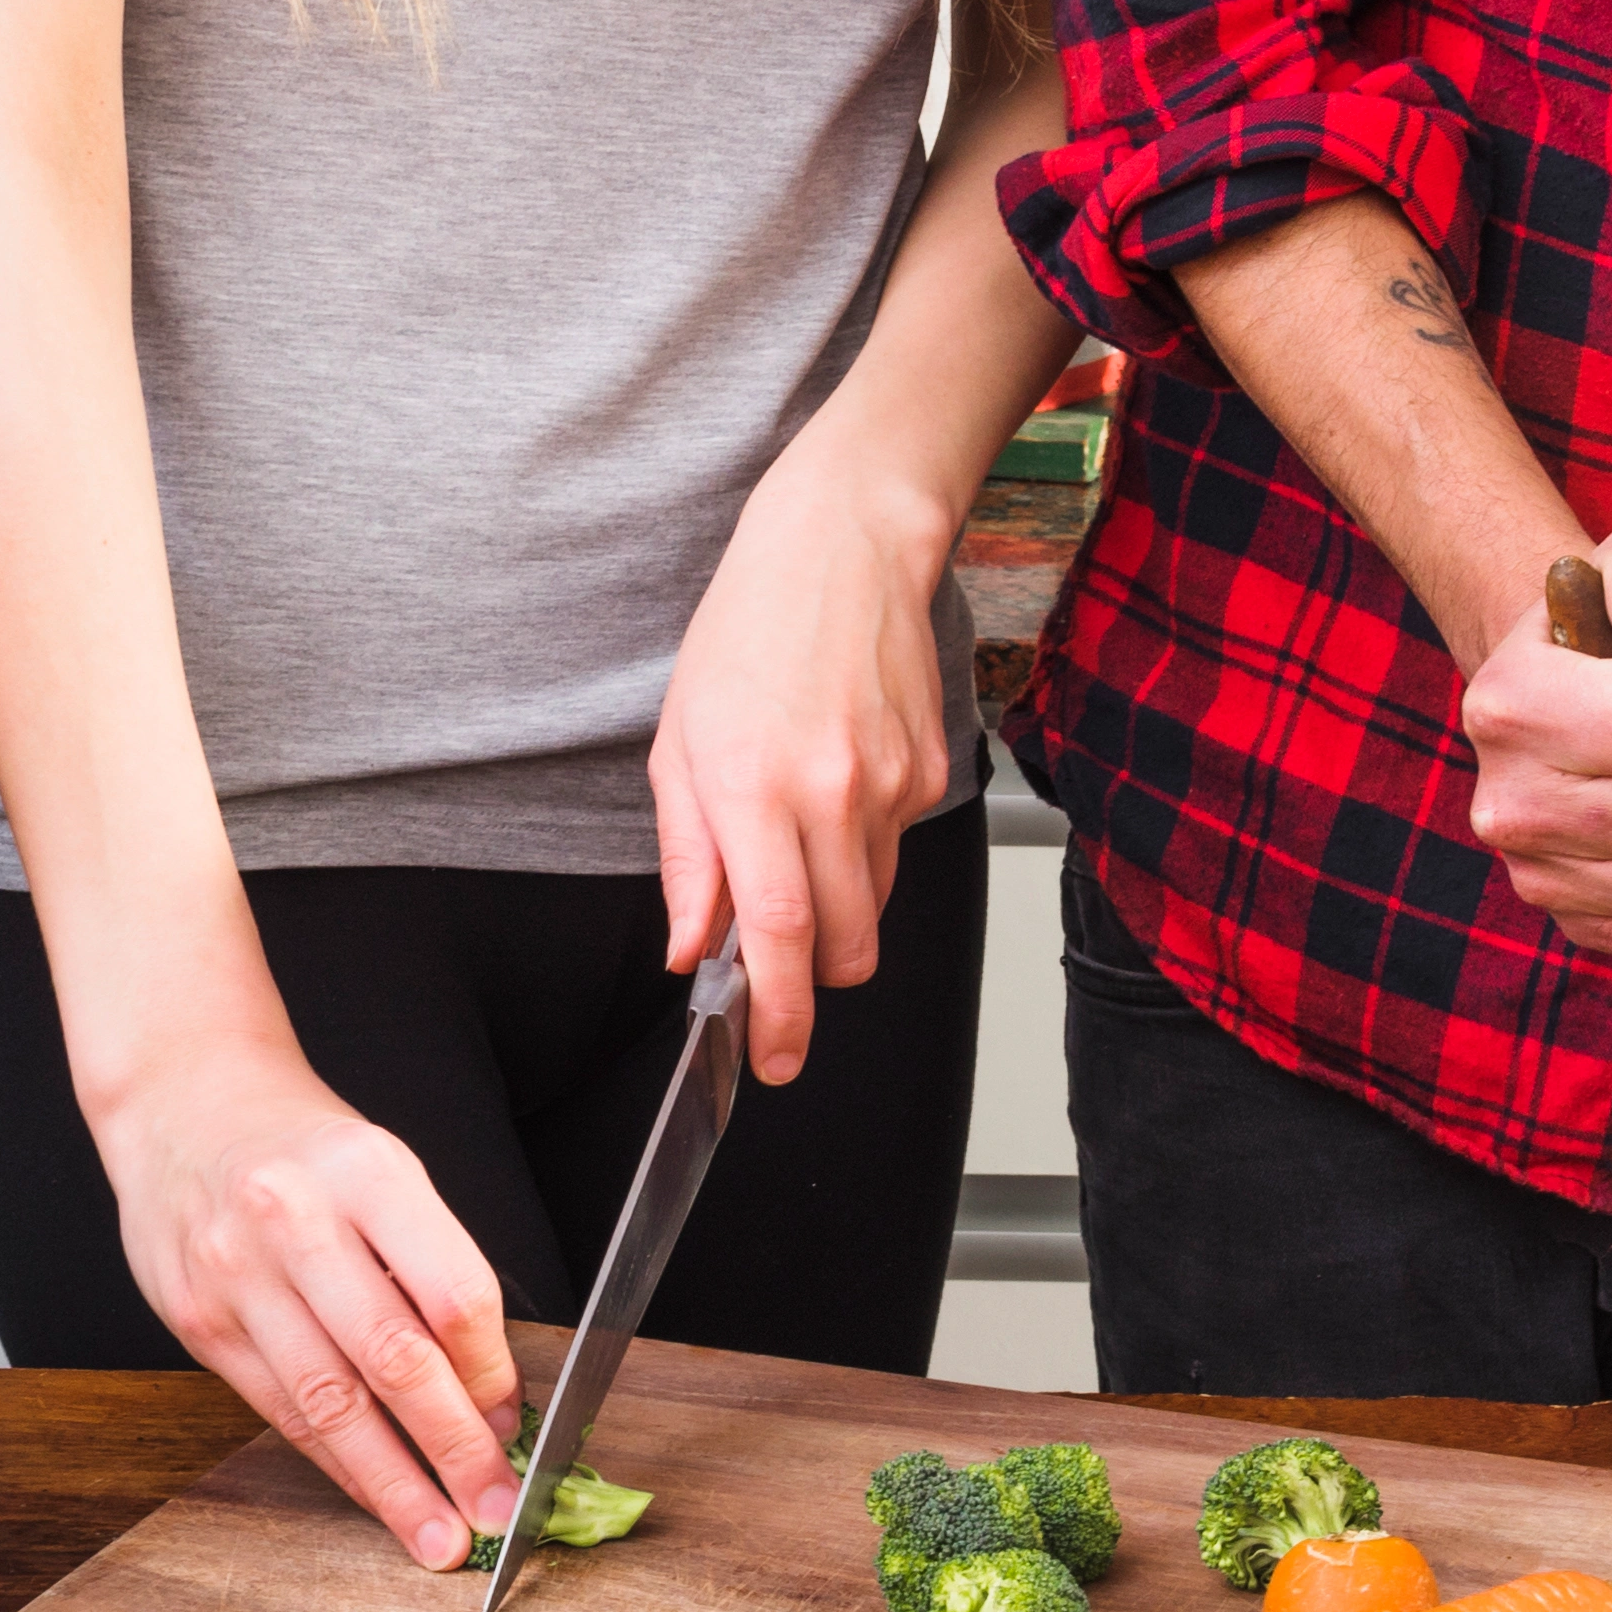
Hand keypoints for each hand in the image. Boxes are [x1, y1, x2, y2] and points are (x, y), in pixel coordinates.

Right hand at [92, 1048, 525, 1567]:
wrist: (181, 1103)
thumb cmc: (304, 1148)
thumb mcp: (384, 1171)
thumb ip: (432, 1267)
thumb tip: (487, 1389)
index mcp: (367, 1171)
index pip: (451, 1292)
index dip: (491, 1372)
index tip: (516, 1422)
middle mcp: (295, 1220)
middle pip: (393, 1359)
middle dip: (453, 1448)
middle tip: (498, 1508)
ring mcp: (236, 1274)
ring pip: (329, 1402)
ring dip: (393, 1482)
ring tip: (440, 1533)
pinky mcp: (196, 1321)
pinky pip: (279, 1409)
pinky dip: (335, 1462)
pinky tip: (374, 1494)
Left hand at [649, 448, 962, 1083]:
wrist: (843, 551)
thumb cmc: (748, 636)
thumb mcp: (680, 745)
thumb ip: (688, 859)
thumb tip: (691, 948)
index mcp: (751, 788)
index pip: (777, 936)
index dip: (780, 1016)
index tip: (775, 1061)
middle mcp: (828, 793)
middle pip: (842, 946)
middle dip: (812, 980)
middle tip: (779, 966)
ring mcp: (890, 785)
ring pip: (872, 907)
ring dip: (836, 911)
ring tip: (799, 839)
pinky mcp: (931, 774)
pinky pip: (898, 852)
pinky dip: (864, 851)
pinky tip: (837, 785)